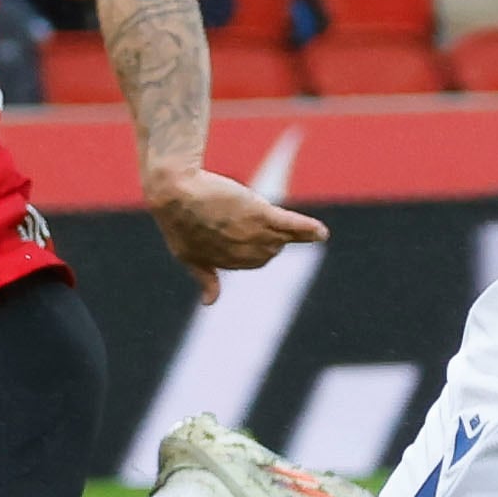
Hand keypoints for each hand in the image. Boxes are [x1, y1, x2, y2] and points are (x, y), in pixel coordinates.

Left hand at [144, 168, 329, 302]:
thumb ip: (204, 277)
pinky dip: (307, 229)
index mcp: (229, 263)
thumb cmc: (178, 222)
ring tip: (311, 231)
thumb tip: (210, 303)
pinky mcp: (260, 213)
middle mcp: (245, 253)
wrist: (175, 193)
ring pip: (282, 237)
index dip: (256, 247)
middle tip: (257, 221)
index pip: (257, 260)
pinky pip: (290, 224)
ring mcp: (253, 233)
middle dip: (271, 239)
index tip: (251, 234)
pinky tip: (322, 233)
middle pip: (272, 249)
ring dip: (295, 234)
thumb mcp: (188, 255)